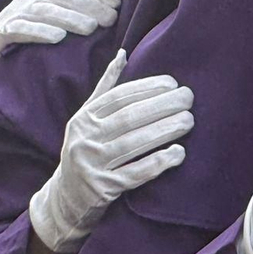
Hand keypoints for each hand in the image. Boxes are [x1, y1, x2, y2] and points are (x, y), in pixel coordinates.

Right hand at [0, 0, 119, 90]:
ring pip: (45, 12)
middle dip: (89, 7)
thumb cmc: (31, 25)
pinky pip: (21, 30)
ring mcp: (14, 12)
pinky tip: (58, 38)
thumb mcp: (53, 4)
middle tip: (110, 19)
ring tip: (90, 28)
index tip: (117, 5)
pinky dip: (40, 32)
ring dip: (69, 19)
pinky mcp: (1, 31)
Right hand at [28, 50, 191, 252]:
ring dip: (165, 130)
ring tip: (189, 120)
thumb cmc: (85, 150)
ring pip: (133, 143)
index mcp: (83, 119)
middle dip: (162, 105)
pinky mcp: (103, 189)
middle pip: (129, 118)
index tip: (173, 83)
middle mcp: (84, 139)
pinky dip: (158, 162)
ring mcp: (92, 165)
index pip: (119, 97)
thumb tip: (123, 53)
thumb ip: (105, 89)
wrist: (63, 199)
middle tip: (189, 98)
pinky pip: (135, 174)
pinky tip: (179, 152)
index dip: (147, 88)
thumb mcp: (86, 119)